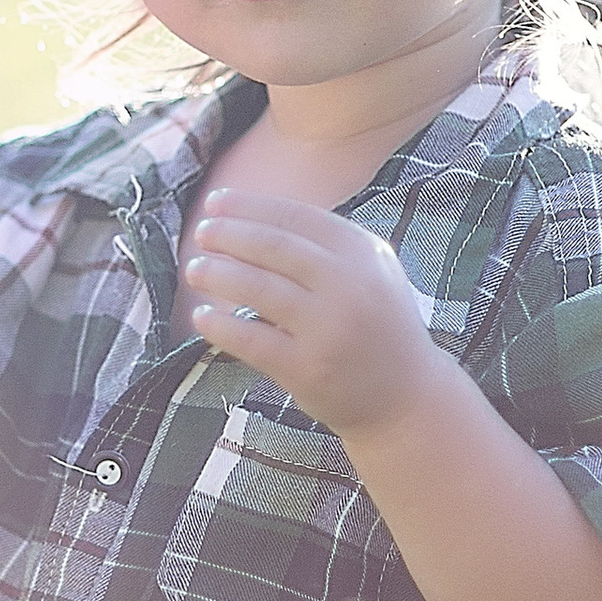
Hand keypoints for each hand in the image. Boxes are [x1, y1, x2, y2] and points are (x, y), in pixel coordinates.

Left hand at [182, 206, 441, 438]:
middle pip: (274, 247)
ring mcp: (329, 328)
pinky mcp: (309, 369)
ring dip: (218, 274)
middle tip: (200, 232)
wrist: (407, 398)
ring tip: (194, 268)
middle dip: (229, 234)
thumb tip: (255, 216)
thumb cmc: (376, 328)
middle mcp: (350, 285)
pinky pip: (253, 339)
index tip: (216, 202)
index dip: (249, 207)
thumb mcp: (370, 273)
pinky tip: (201, 316)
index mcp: (363, 253)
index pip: (296, 217)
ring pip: (259, 289)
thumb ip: (328, 245)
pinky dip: (220, 325)